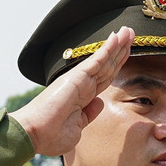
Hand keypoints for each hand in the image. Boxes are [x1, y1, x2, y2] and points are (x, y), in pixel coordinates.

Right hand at [10, 27, 133, 155]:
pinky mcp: (76, 78)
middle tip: (131, 33)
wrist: (34, 134)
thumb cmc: (51, 135)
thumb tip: (99, 103)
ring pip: (104, 60)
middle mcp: (82, 86)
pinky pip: (95, 61)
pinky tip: (116, 38)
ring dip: (117, 45)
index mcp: (83, 97)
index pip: (105, 78)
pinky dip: (106, 49)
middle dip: (120, 50)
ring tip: (129, 30)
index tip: (126, 52)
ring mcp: (79, 80)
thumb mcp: (78, 128)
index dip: (116, 65)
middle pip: (107, 65)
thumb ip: (89, 114)